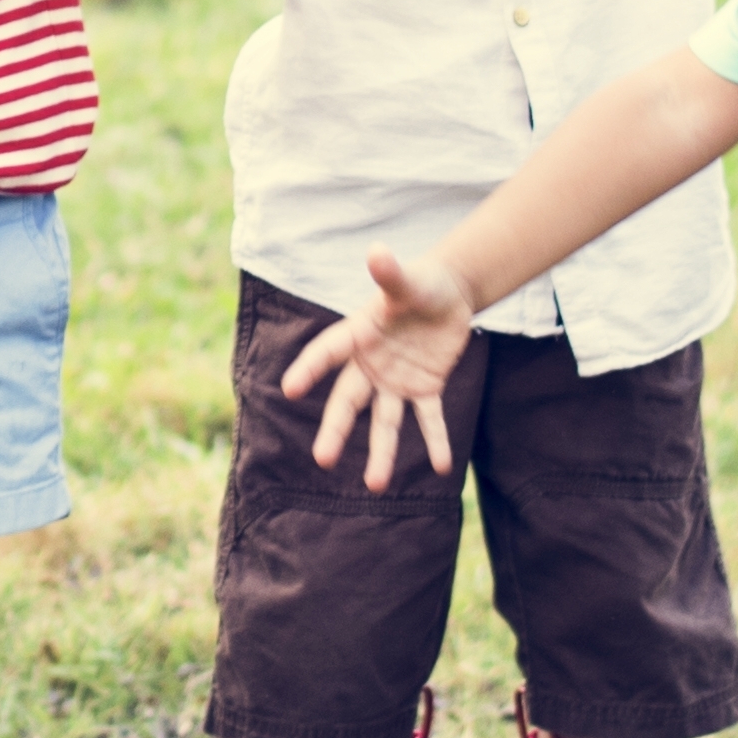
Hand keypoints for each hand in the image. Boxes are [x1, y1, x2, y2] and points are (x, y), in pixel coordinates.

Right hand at [281, 245, 467, 489]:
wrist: (448, 295)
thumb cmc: (421, 283)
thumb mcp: (409, 279)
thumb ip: (391, 273)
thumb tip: (377, 253)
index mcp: (358, 335)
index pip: (328, 353)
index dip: (310, 369)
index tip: (288, 388)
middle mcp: (370, 365)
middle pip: (347, 402)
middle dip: (336, 430)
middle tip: (322, 459)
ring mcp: (395, 381)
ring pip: (384, 422)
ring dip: (381, 453)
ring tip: (376, 485)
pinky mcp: (424, 388)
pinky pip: (428, 418)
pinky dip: (436, 440)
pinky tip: (444, 465)